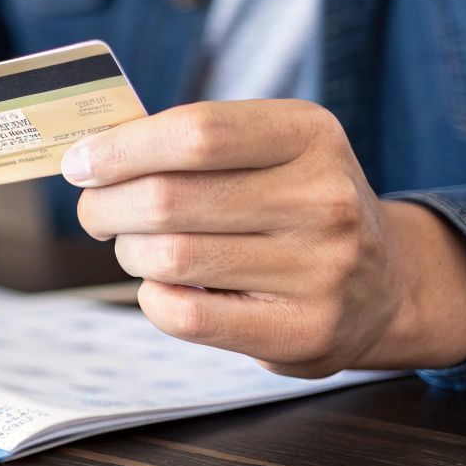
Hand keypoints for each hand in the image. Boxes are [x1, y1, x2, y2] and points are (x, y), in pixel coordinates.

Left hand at [62, 100, 465, 375]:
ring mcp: (322, 270)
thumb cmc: (293, 205)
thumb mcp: (268, 150)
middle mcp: (324, 199)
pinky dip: (153, 298)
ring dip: (129, 251)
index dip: (121, 149)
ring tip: (136, 246)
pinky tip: (164, 286)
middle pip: (167, 199)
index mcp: (310, 135)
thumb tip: (90, 154)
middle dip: (106, 206)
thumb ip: (190, 144)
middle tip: (95, 211)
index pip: (195, 132)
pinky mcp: (303, 332)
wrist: (384, 285)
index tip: (81, 163)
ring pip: (169, 258)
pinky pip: (185, 315)